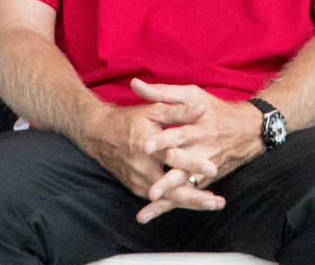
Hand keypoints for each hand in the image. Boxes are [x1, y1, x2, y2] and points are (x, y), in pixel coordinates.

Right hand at [72, 95, 223, 221]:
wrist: (97, 134)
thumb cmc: (128, 120)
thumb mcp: (153, 110)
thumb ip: (178, 111)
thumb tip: (202, 109)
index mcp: (147, 146)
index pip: (173, 157)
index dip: (193, 164)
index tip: (213, 169)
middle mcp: (142, 168)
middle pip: (170, 188)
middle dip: (195, 197)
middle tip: (217, 202)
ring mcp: (138, 180)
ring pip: (166, 198)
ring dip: (190, 202)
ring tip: (213, 205)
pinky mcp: (135, 186)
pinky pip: (159, 198)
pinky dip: (177, 201)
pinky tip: (196, 203)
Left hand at [130, 79, 265, 221]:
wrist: (251, 129)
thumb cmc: (217, 110)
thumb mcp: (194, 95)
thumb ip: (164, 92)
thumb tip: (135, 84)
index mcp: (199, 128)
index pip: (179, 135)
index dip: (162, 141)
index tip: (145, 146)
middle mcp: (203, 150)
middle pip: (183, 167)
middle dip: (168, 179)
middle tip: (151, 189)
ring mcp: (206, 167)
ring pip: (186, 184)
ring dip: (169, 196)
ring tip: (151, 202)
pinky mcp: (207, 178)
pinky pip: (190, 192)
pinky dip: (174, 203)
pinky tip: (156, 212)